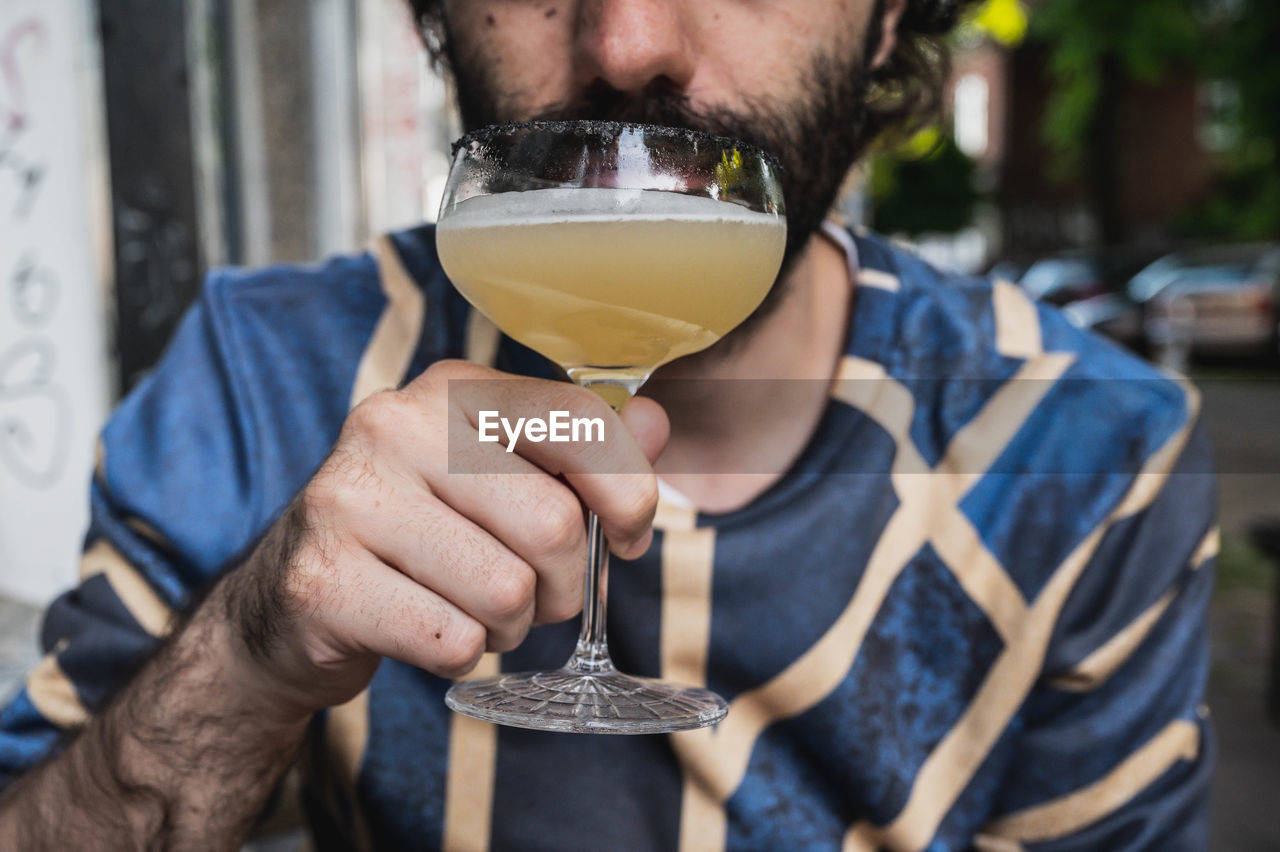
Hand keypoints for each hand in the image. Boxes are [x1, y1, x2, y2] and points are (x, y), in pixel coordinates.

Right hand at [219, 360, 667, 719]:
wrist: (291, 601)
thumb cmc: (421, 533)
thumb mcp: (501, 475)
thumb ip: (584, 449)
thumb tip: (659, 422)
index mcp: (453, 388)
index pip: (582, 424)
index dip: (629, 495)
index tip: (626, 537)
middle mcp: (395, 424)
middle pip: (553, 524)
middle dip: (564, 585)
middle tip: (535, 595)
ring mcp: (351, 499)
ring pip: (507, 591)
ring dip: (510, 625)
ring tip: (473, 609)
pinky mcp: (324, 581)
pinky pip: (454, 641)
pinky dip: (463, 655)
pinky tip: (429, 630)